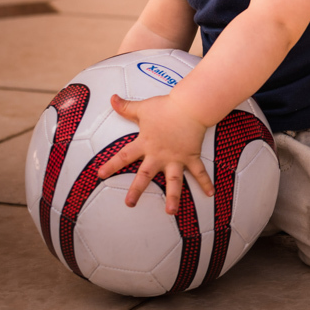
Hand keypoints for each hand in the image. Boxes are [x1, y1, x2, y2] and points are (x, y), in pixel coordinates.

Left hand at [96, 94, 214, 213]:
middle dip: (137, 190)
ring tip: (171, 211)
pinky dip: (206, 182)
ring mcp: (176, 158)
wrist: (190, 106)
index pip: (124, 156)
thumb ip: (126, 107)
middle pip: (145, 175)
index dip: (111, 165)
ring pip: (174, 181)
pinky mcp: (191, 156)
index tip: (100, 175)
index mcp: (145, 144)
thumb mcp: (143, 107)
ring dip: (174, 197)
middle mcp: (159, 154)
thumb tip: (112, 98)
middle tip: (130, 203)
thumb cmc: (167, 106)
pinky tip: (210, 194)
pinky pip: (199, 172)